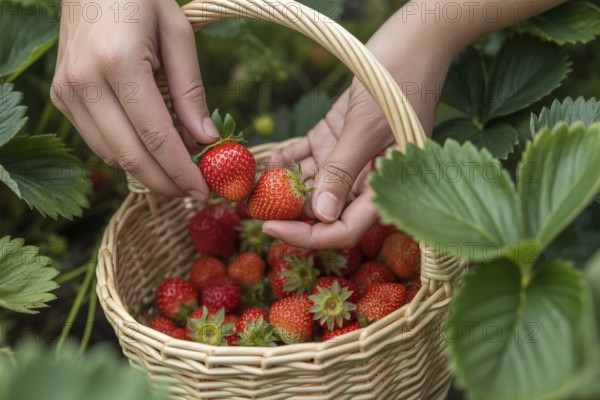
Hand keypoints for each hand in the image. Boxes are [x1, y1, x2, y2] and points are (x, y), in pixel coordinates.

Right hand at [52, 0, 216, 198]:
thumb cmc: (140, 0)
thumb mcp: (178, 35)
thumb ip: (190, 90)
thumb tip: (204, 140)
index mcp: (119, 63)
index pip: (155, 136)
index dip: (181, 170)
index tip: (204, 190)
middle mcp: (85, 82)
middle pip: (129, 156)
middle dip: (166, 183)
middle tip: (194, 193)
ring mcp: (66, 92)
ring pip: (110, 155)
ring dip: (147, 173)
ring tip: (178, 174)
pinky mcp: (60, 97)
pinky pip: (97, 141)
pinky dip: (126, 154)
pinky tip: (151, 153)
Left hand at [262, 22, 452, 248]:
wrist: (410, 41)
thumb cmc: (398, 83)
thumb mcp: (366, 129)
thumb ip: (343, 171)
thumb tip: (321, 215)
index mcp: (383, 186)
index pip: (345, 228)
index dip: (310, 236)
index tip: (273, 229)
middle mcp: (365, 178)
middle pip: (324, 210)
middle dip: (288, 212)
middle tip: (251, 208)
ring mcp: (348, 157)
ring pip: (310, 184)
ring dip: (280, 186)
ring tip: (247, 187)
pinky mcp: (334, 137)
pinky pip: (306, 156)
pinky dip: (285, 159)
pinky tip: (263, 162)